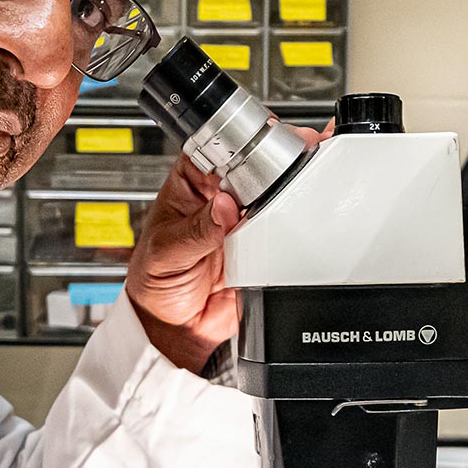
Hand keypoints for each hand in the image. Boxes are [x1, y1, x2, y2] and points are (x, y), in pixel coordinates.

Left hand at [126, 123, 329, 372]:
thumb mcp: (167, 252)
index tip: (265, 144)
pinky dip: (302, 220)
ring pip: (278, 191)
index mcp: (192, 181)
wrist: (175, 327)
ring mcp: (248, 218)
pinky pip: (288, 228)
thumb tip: (223, 206)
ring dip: (295, 186)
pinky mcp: (266, 243)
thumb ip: (196, 230)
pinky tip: (310, 213)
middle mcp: (223, 195)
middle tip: (301, 159)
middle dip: (282, 159)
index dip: (244, 141)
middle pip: (259, 163)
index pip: (221, 148)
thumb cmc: (155, 281)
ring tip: (312, 180)